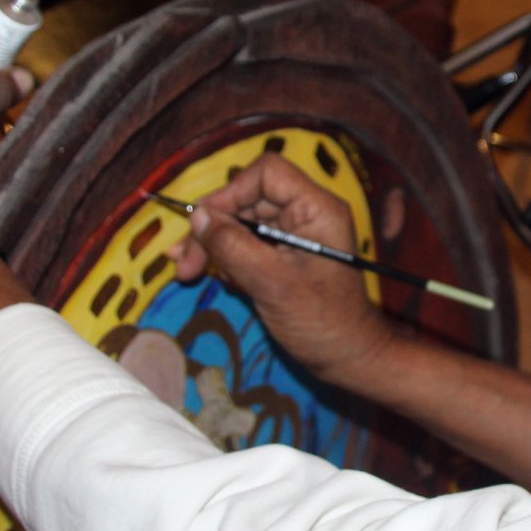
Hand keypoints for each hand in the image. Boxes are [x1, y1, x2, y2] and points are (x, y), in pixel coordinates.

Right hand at [169, 153, 395, 383]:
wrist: (345, 357)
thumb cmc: (321, 321)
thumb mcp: (273, 283)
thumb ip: (234, 246)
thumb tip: (198, 216)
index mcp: (316, 209)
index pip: (267, 173)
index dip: (231, 193)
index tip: (203, 225)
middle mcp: (305, 215)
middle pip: (246, 199)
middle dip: (212, 227)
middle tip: (185, 265)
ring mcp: (292, 236)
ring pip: (240, 223)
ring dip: (212, 245)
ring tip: (188, 273)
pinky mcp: (281, 258)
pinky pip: (245, 244)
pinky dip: (225, 259)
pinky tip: (214, 278)